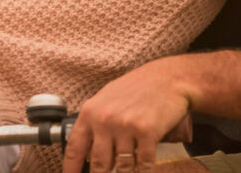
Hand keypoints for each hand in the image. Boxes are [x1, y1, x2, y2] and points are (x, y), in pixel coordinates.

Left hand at [63, 59, 193, 172]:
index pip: (74, 149)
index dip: (71, 169)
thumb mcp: (107, 99)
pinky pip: (143, 164)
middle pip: (98, 164)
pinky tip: (143, 170)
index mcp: (91, 112)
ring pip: (121, 167)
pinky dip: (143, 171)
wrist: (169, 77)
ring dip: (125, 172)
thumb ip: (94, 122)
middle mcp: (105, 120)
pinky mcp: (146, 132)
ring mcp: (125, 126)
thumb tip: (85, 150)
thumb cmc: (138, 87)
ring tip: (129, 168)